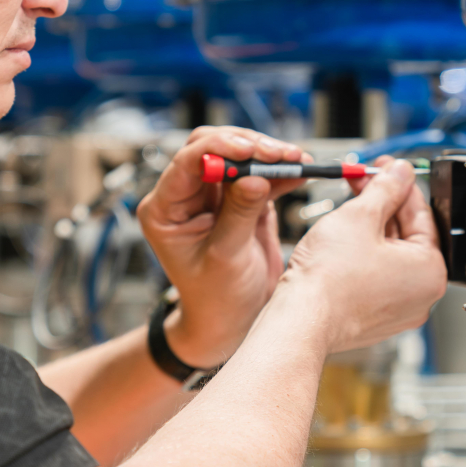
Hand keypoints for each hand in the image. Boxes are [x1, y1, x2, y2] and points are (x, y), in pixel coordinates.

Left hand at [137, 127, 307, 365]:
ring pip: (239, 156)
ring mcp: (214, 195)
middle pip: (213, 148)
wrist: (231, 319)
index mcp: (165, 209)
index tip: (250, 151)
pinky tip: (300, 172)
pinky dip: (280, 172)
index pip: (187, 162)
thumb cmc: (215, 297)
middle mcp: (186, 195)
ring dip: (269, 156)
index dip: (219, 149)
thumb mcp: (226, 257)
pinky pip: (260, 175)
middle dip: (248, 147)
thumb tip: (255, 177)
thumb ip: (238, 214)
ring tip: (298, 160)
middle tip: (281, 155)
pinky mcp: (241, 199)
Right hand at [279, 157, 447, 352]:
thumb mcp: (360, 216)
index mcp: (430, 271)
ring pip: (389, 254)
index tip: (388, 169)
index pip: (422, 213)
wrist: (301, 319)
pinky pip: (376, 275)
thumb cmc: (330, 280)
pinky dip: (363, 254)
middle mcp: (420, 294)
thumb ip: (385, 188)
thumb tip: (400, 172)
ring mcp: (397, 309)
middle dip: (383, 203)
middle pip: (406, 234)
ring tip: (349, 205)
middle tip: (364, 182)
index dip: (400, 184)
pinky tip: (345, 237)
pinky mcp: (374, 316)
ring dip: (371, 226)